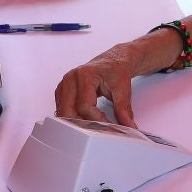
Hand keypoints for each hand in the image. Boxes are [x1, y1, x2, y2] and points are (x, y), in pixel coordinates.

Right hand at [53, 31, 172, 129]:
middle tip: (99, 130)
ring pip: (63, 112)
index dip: (96, 120)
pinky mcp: (63, 90)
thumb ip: (124, 110)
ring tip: (93, 125)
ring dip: (77, 121)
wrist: (114, 61)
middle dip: (84, 123)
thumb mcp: (123, 89)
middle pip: (69, 111)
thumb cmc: (117, 70)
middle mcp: (71, 78)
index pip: (85, 106)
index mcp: (84, 75)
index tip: (108, 127)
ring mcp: (64, 84)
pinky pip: (62, 108)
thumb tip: (129, 126)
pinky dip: (73, 116)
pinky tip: (85, 119)